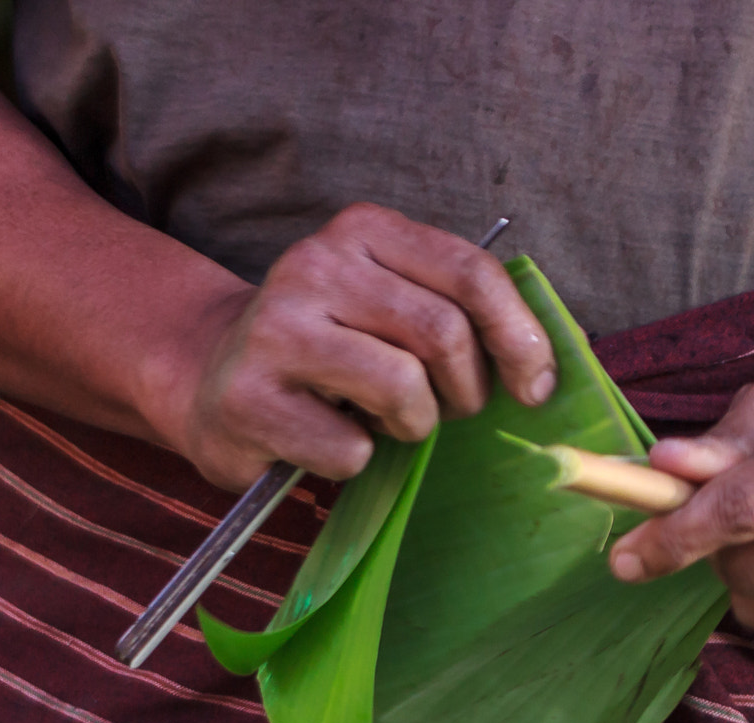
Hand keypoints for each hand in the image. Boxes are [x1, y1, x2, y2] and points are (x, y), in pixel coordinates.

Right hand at [157, 204, 556, 489]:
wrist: (211, 380)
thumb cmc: (328, 350)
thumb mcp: (389, 304)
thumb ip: (455, 309)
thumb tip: (541, 365)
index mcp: (362, 230)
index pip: (471, 272)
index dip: (520, 337)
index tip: (535, 387)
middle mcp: (314, 264)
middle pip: (443, 334)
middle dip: (464, 392)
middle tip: (445, 411)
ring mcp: (276, 330)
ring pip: (403, 388)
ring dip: (412, 426)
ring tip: (382, 422)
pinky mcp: (250, 399)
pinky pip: (352, 450)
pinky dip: (357, 461)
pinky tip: (324, 439)